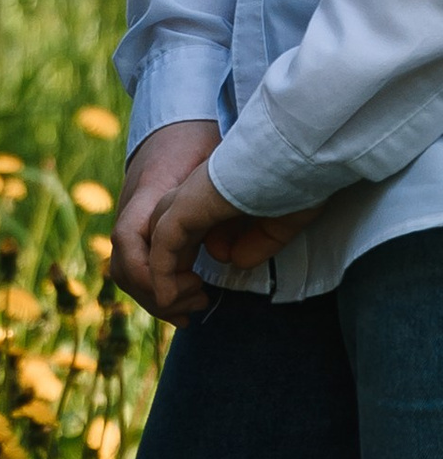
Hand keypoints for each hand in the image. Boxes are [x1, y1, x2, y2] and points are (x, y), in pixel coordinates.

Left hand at [135, 156, 310, 325]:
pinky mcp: (186, 208)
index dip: (188, 263)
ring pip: (158, 245)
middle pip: (165, 239)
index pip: (186, 231)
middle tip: (188, 305)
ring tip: (183, 305)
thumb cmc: (300, 179)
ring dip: (165, 280)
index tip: (202, 292)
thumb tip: (232, 260)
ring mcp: (188, 198)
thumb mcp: (282, 220)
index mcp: (216, 192)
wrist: (298, 153)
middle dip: (171, 275)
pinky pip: (163, 249)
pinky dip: (162, 276)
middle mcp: (196, 193)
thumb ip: (258, 240)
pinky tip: (169, 297)